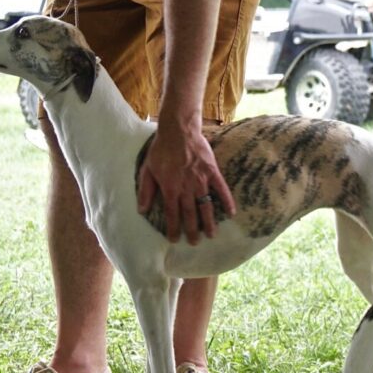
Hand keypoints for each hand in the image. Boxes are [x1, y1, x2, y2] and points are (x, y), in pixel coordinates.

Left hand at [136, 120, 236, 243]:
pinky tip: (231, 213)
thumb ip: (146, 191)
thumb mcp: (147, 169)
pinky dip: (227, 201)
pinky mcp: (212, 171)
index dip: (173, 228)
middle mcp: (186, 187)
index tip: (174, 239)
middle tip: (194, 242)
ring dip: (209, 222)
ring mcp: (201, 180)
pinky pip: (221, 189)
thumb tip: (142, 210)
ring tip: (211, 235)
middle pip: (190, 214)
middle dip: (192, 230)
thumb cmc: (160, 149)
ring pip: (206, 206)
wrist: (178, 130)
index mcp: (170, 188)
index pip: (172, 214)